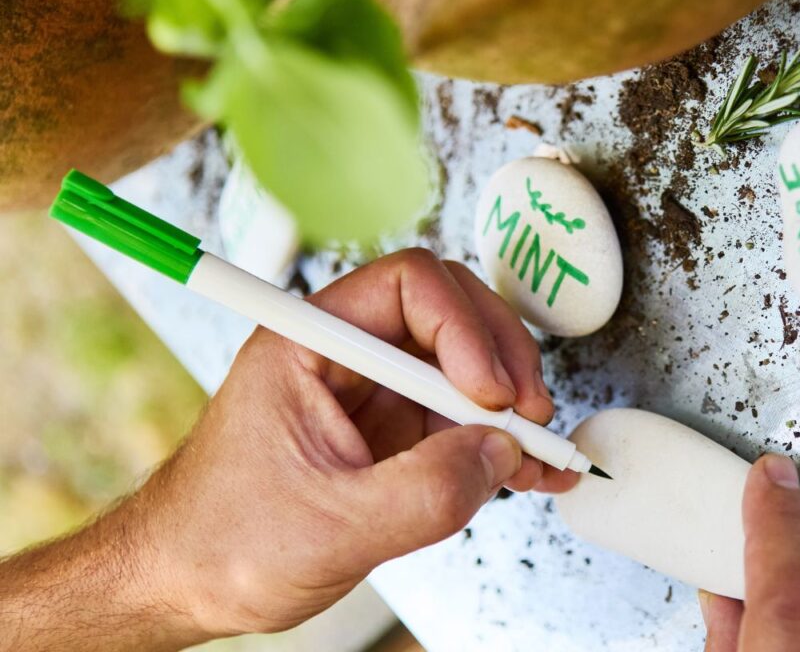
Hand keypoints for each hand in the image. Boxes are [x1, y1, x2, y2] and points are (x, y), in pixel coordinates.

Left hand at [0, 249, 576, 649]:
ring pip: (465, 365)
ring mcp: (375, 394)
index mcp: (309, 344)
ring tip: (540, 454)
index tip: (488, 392)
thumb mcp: (329, 527)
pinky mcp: (394, 436)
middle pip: (449, 311)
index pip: (407, 286)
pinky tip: (529, 472)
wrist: (188, 584)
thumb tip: (500, 454)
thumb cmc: (222, 543)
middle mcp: (348, 356)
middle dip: (500, 357)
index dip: (462, 328)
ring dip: (511, 404)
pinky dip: (501, 442)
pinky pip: (462, 420)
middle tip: (529, 414)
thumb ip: (422, 493)